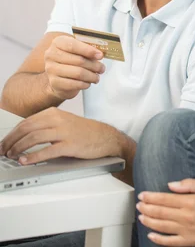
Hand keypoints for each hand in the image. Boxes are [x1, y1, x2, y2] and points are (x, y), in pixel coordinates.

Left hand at [0, 108, 121, 163]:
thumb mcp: (63, 122)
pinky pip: (47, 151)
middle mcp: (58, 119)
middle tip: (3, 151)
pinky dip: (33, 157)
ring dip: (19, 148)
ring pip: (34, 138)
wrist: (104, 137)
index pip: (26, 122)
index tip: (4, 142)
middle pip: (27, 128)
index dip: (12, 133)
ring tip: (11, 156)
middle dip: (12, 141)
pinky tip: (25, 161)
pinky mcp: (70, 144)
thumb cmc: (83, 132)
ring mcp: (64, 131)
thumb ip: (45, 126)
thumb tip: (24, 136)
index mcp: (54, 113)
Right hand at [44, 35, 104, 99]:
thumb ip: (87, 49)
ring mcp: (51, 69)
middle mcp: (51, 55)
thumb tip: (99, 54)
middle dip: (94, 65)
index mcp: (58, 42)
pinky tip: (88, 83)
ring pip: (78, 73)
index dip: (88, 50)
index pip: (73, 45)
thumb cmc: (70, 60)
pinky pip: (74, 84)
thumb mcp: (77, 50)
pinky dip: (85, 84)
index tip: (100, 55)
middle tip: (102, 68)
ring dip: (91, 76)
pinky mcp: (54, 82)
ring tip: (96, 77)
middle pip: (78, 60)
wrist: (57, 77)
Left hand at [137, 179, 194, 246]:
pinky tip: (150, 234)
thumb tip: (170, 185)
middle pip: (161, 212)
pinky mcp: (190, 242)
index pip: (165, 198)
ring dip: (149, 221)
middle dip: (147, 208)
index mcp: (191, 201)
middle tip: (138, 204)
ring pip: (162, 226)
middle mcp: (187, 216)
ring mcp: (188, 231)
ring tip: (141, 216)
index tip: (142, 195)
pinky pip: (171, 242)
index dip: (151, 197)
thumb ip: (189, 183)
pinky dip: (159, 239)